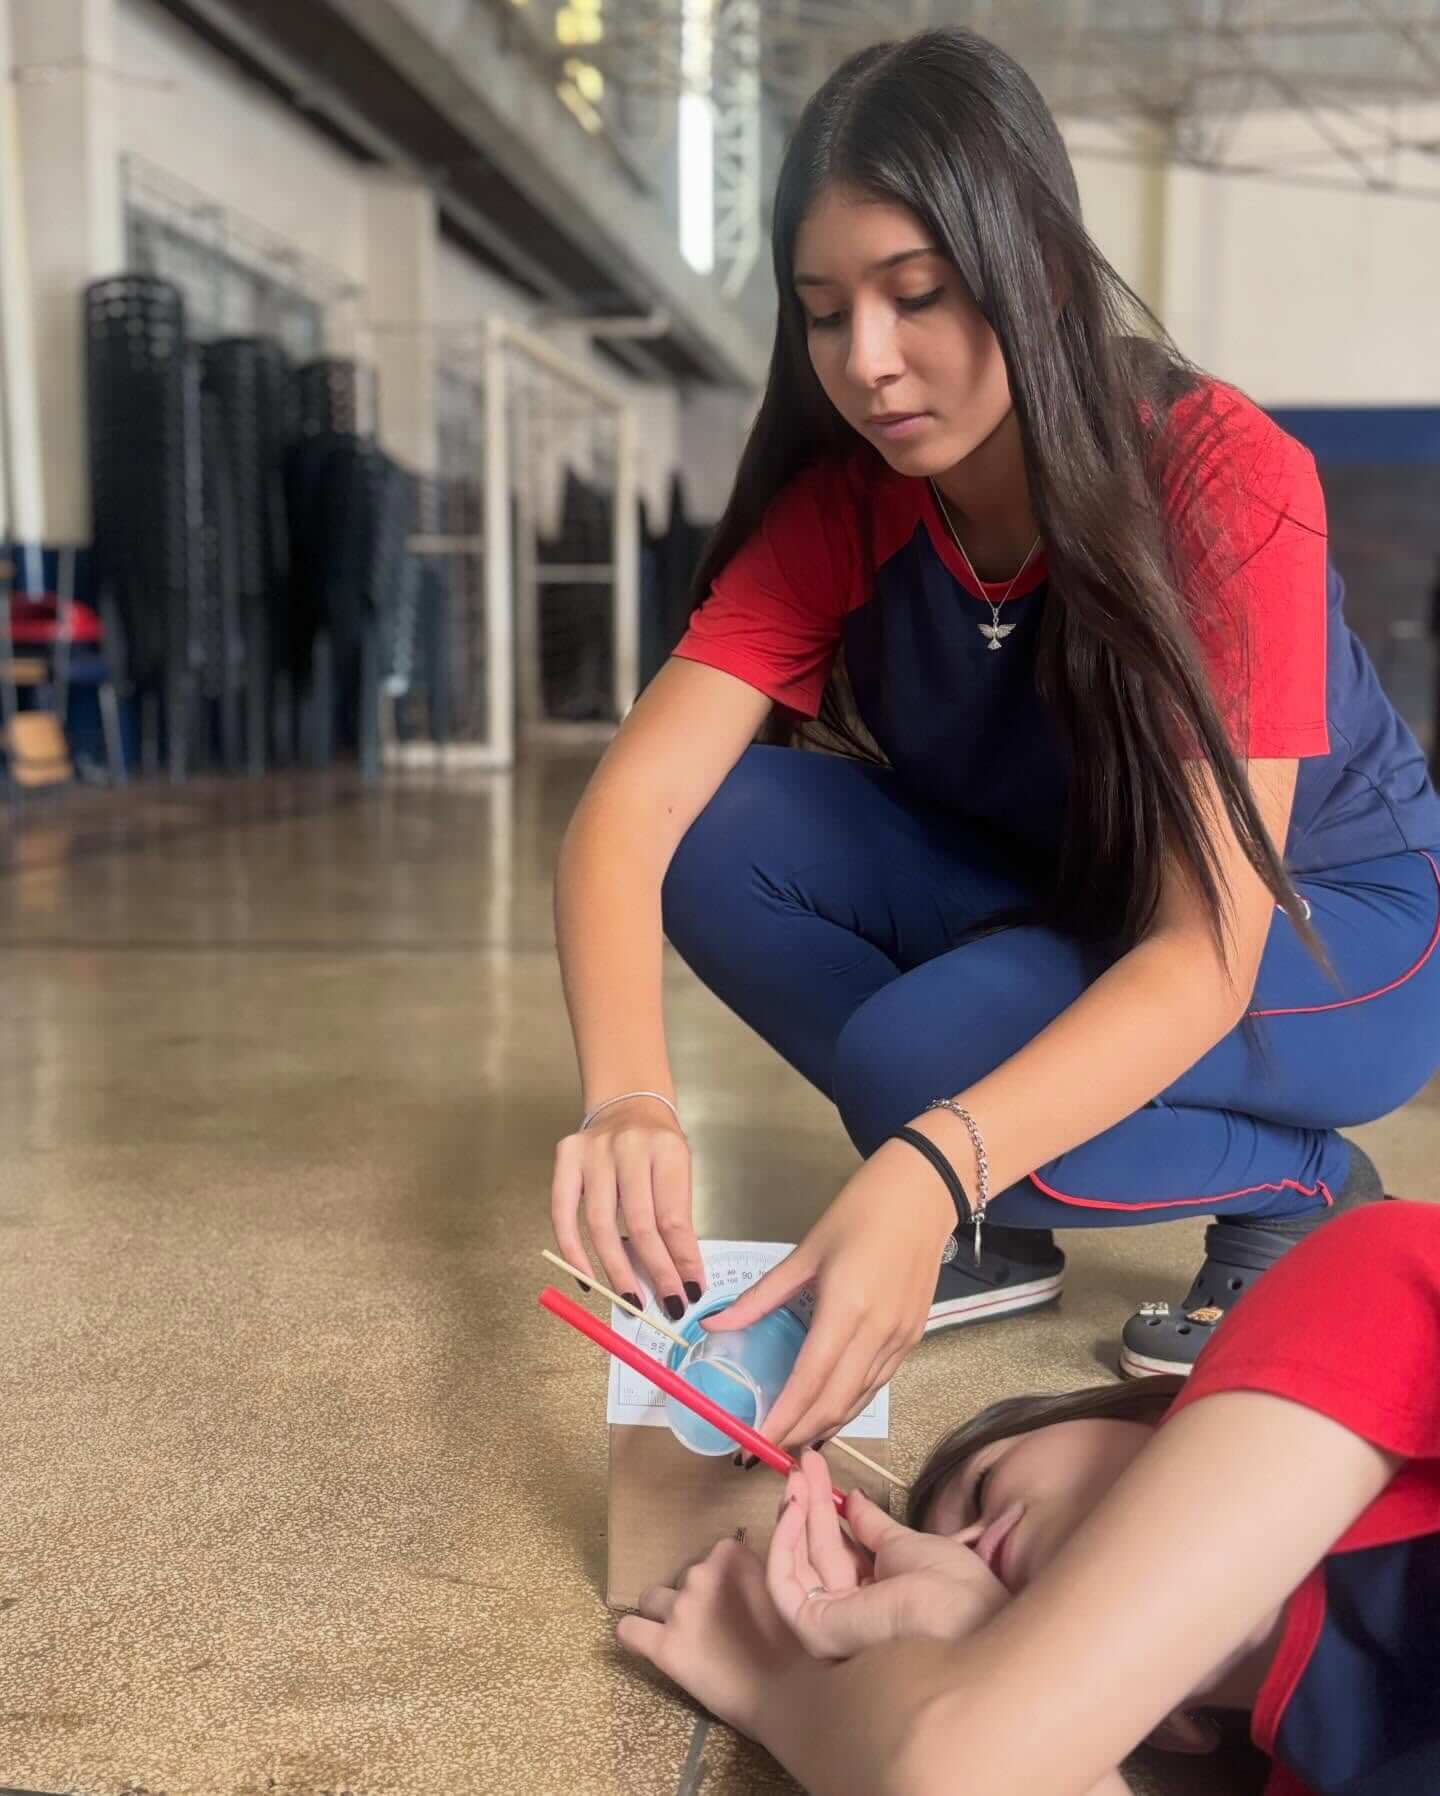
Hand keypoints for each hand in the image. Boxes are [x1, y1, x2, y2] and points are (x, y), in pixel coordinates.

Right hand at [550, 1098, 703, 1317]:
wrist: (627, 1104)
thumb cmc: (657, 1147)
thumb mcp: (680, 1173)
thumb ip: (676, 1220)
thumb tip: (678, 1277)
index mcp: (667, 1149)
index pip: (674, 1217)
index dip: (682, 1260)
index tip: (690, 1291)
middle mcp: (628, 1147)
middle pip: (639, 1224)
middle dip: (654, 1271)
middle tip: (665, 1305)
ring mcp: (592, 1151)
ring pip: (600, 1224)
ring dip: (616, 1271)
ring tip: (631, 1300)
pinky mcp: (566, 1158)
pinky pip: (562, 1215)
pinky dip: (573, 1252)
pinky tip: (587, 1279)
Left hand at [616, 1535, 817, 1741]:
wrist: (793, 1695)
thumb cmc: (799, 1648)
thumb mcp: (784, 1591)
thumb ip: (756, 1574)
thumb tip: (742, 1577)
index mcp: (734, 1558)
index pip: (717, 1553)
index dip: (725, 1577)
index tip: (736, 1598)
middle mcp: (702, 1576)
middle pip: (687, 1577)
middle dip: (698, 1597)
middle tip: (719, 1627)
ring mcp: (681, 1610)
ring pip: (653, 1598)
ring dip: (667, 1613)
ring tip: (690, 1640)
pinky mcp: (664, 1647)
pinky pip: (629, 1631)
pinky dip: (635, 1635)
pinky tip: (648, 1644)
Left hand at [703, 1138, 954, 1448]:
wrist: (924, 1192)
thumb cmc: (861, 1212)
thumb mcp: (805, 1252)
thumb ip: (760, 1297)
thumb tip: (712, 1324)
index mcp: (847, 1308)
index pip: (809, 1381)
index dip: (781, 1419)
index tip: (751, 1443)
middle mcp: (878, 1333)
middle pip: (834, 1403)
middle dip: (798, 1435)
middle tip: (763, 1451)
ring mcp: (901, 1339)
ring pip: (858, 1401)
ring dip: (823, 1426)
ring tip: (789, 1441)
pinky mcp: (912, 1337)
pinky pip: (876, 1385)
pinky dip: (848, 1405)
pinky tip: (827, 1412)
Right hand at [768, 1450, 1009, 1658]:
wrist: (963, 1612)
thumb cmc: (950, 1585)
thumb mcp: (906, 1543)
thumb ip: (872, 1525)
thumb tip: (852, 1498)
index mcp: (874, 1597)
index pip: (836, 1548)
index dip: (825, 1507)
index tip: (818, 1468)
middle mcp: (849, 1611)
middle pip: (816, 1550)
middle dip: (807, 1502)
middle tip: (802, 1461)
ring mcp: (829, 1622)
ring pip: (796, 1563)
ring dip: (792, 1513)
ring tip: (796, 1475)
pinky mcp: (813, 1628)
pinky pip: (784, 1583)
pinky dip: (783, 1542)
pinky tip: (794, 1507)